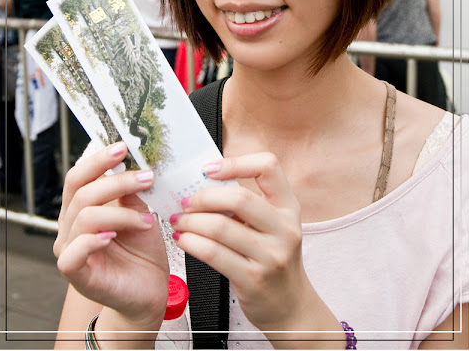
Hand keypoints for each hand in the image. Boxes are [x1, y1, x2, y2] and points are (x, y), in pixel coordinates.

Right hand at [54, 142, 168, 325]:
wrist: (149, 288)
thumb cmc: (142, 250)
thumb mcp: (140, 212)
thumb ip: (130, 192)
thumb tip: (134, 164)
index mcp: (81, 206)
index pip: (79, 176)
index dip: (98, 160)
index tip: (123, 147)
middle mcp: (70, 225)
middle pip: (82, 192)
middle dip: (116, 181)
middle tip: (147, 177)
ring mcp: (70, 248)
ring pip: (86, 216)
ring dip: (122, 213)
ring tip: (147, 219)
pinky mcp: (74, 272)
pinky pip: (74, 251)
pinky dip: (95, 239)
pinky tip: (113, 236)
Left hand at [169, 152, 311, 332]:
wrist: (290, 305)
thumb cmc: (272, 258)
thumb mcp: (272, 225)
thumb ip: (248, 203)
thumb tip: (204, 182)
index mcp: (288, 206)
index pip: (268, 166)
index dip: (236, 163)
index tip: (208, 170)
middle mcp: (284, 228)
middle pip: (238, 198)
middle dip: (203, 197)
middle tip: (186, 201)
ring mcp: (271, 255)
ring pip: (220, 227)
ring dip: (191, 221)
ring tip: (179, 221)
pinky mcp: (253, 279)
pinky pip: (213, 254)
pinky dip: (191, 242)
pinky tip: (183, 239)